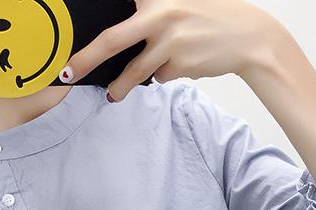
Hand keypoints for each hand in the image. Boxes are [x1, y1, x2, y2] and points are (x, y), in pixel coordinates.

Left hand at [61, 0, 276, 100]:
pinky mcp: (180, 63)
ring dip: (121, 86)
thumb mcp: (178, 4)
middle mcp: (160, 13)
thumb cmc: (209, 17)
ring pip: (135, 70)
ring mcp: (169, 40)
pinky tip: (180, 63)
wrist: (247, 36)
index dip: (94, 34)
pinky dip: (163, 74)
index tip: (70, 52)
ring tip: (113, 95)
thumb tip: (118, 41)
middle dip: (86, 59)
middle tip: (68, 73)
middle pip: (112, 40)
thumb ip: (150, 14)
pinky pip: (160, 76)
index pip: (116, 15)